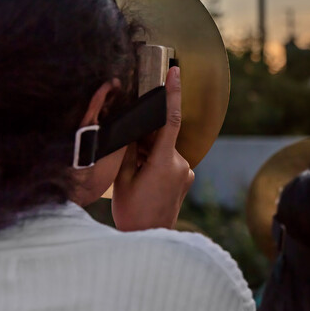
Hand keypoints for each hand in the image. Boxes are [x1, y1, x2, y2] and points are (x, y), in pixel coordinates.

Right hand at [111, 67, 194, 230]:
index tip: (175, 72)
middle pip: (161, 137)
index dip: (172, 94)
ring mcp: (186, 172)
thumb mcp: (123, 179)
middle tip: (129, 160)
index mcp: (163, 162)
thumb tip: (132, 131)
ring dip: (149, 153)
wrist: (151, 238)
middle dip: (144, 140)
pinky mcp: (186, 178)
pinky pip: (169, 160)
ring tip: (136, 178)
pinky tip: (144, 179)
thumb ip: (129, 151)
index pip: (171, 120)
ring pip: (164, 150)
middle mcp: (180, 164)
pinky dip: (155, 161)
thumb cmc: (133, 212)